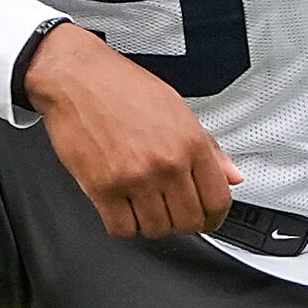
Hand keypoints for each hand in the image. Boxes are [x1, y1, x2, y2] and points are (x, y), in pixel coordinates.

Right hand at [23, 23, 241, 239]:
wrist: (76, 78)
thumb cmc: (122, 87)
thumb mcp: (177, 108)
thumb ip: (208, 147)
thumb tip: (232, 176)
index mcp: (190, 143)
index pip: (217, 201)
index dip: (214, 218)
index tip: (206, 219)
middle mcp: (167, 163)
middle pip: (189, 221)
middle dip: (181, 222)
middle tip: (170, 211)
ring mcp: (135, 178)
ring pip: (157, 229)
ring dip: (151, 224)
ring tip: (143, 207)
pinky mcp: (103, 188)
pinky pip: (122, 229)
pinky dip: (124, 226)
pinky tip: (122, 209)